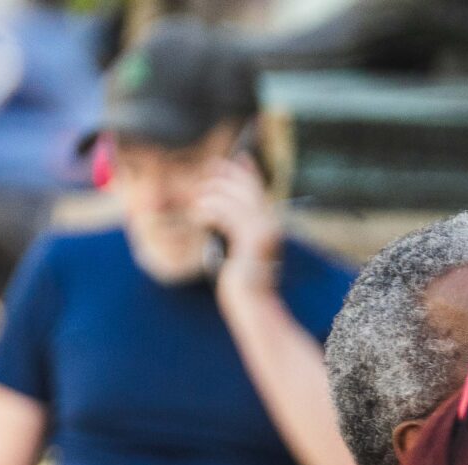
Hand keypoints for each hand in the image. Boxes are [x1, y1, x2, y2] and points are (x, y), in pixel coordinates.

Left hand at [197, 158, 282, 307]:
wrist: (253, 303)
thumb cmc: (243, 280)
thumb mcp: (240, 249)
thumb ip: (237, 229)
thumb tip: (219, 210)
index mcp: (270, 224)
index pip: (258, 189)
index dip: (245, 170)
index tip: (230, 158)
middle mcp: (270, 224)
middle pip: (246, 187)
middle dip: (224, 176)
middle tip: (204, 176)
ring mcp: (262, 231)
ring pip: (233, 198)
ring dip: (211, 196)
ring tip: (197, 205)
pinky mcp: (251, 240)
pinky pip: (226, 214)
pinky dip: (209, 211)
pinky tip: (199, 216)